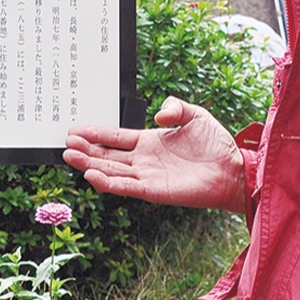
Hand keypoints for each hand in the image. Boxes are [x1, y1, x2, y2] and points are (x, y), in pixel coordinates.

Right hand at [63, 97, 244, 214]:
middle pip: (107, 155)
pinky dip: (108, 183)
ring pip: (111, 171)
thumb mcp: (194, 114)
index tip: (74, 129)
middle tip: (66, 143)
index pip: (115, 137)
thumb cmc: (215, 144)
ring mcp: (147, 176)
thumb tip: (157, 114)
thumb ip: (174, 108)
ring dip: (90, 165)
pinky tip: (92, 175)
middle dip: (85, 150)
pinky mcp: (155, 191)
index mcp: (148, 141)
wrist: (233, 169)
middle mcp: (143, 160)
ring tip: (70, 157)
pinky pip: (126, 187)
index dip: (95, 133)